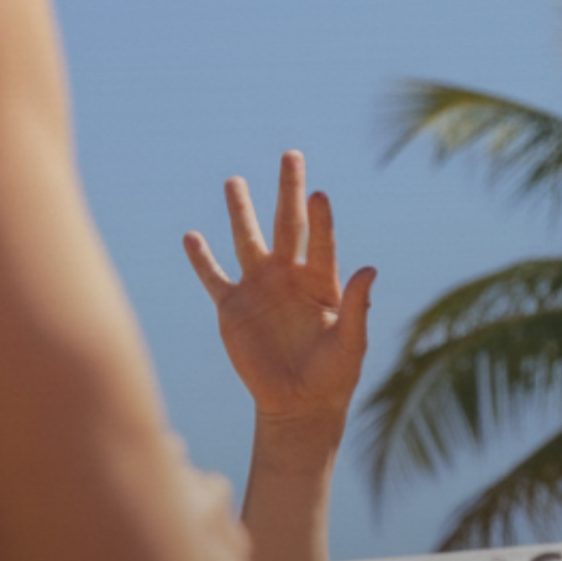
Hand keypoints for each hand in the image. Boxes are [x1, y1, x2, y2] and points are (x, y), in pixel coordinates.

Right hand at [185, 151, 374, 435]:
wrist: (299, 404)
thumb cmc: (333, 376)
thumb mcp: (351, 344)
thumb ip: (358, 307)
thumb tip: (370, 269)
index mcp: (321, 281)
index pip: (321, 241)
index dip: (320, 219)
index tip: (319, 194)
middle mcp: (289, 275)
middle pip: (286, 224)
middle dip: (288, 190)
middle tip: (291, 155)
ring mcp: (258, 288)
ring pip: (247, 240)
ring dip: (240, 211)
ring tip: (235, 181)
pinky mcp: (231, 308)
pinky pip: (213, 277)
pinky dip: (201, 258)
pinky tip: (191, 236)